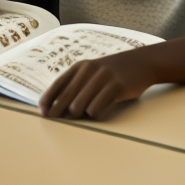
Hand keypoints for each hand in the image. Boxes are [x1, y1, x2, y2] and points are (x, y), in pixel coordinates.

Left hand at [39, 53, 155, 118]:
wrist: (142, 62)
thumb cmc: (113, 72)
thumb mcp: (92, 71)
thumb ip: (77, 84)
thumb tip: (57, 106)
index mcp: (80, 66)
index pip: (57, 85)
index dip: (47, 100)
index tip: (43, 113)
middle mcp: (88, 70)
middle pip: (65, 98)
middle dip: (58, 113)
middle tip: (57, 122)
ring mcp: (102, 77)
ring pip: (79, 106)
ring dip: (78, 115)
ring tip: (84, 115)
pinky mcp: (116, 87)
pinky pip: (96, 108)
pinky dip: (93, 115)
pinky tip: (97, 113)